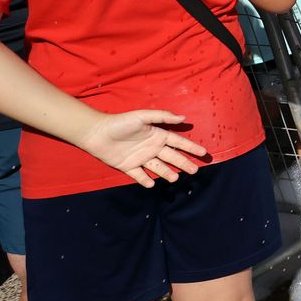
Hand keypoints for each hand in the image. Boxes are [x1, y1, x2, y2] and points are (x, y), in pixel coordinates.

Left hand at [74, 110, 208, 187]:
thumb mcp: (142, 116)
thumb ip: (162, 116)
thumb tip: (184, 118)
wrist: (96, 133)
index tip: (204, 152)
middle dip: (184, 164)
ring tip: (175, 179)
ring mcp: (140, 158)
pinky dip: (145, 180)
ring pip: (158, 168)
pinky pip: (139, 175)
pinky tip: (151, 184)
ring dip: (167, 173)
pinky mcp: (128, 167)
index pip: (178, 143)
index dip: (191, 147)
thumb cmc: (120, 122)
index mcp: (157, 136)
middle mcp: (151, 148)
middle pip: (172, 157)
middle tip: (195, 171)